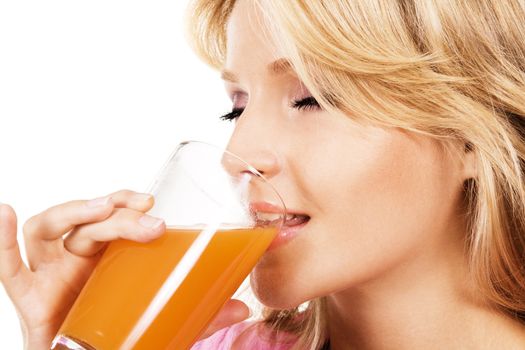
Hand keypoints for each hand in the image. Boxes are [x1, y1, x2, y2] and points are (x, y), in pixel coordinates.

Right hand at [0, 190, 249, 349]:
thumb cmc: (122, 332)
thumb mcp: (164, 319)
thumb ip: (200, 315)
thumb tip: (243, 310)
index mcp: (111, 256)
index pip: (115, 216)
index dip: (128, 204)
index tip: (152, 203)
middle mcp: (80, 256)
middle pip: (91, 222)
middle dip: (116, 214)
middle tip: (148, 218)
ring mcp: (52, 271)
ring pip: (50, 228)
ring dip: (73, 212)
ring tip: (99, 209)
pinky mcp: (29, 295)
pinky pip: (10, 266)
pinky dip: (1, 240)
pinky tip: (5, 212)